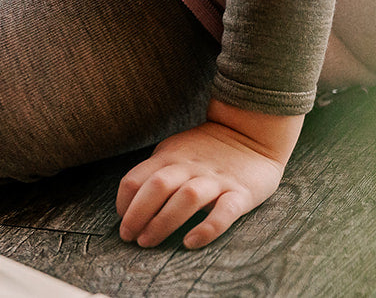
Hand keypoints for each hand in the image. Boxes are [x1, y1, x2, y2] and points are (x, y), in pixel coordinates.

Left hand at [116, 100, 302, 248]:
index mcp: (170, 156)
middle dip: (138, 214)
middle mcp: (190, 166)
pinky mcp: (241, 193)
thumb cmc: (207, 149)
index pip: (137, 177)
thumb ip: (156, 170)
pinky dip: (207, 228)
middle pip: (157, 187)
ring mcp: (216, 179)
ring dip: (163, 222)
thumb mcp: (175, 151)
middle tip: (130, 237)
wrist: (252, 132)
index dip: (124, 202)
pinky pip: (224, 212)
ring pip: (186, 198)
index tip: (123, 221)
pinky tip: (191, 242)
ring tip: (149, 242)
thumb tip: (130, 203)